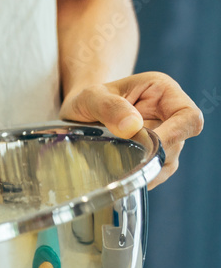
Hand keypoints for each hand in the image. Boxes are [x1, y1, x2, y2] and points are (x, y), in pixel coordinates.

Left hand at [60, 72, 204, 187]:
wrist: (79, 114)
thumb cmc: (87, 100)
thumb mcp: (90, 97)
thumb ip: (109, 107)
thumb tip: (132, 126)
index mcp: (162, 91)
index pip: (188, 115)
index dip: (175, 134)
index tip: (150, 146)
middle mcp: (168, 114)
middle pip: (179, 142)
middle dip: (153, 154)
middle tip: (123, 158)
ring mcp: (163, 136)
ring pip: (169, 161)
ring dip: (146, 169)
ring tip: (119, 167)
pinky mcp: (153, 154)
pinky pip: (156, 171)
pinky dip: (141, 177)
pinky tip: (123, 175)